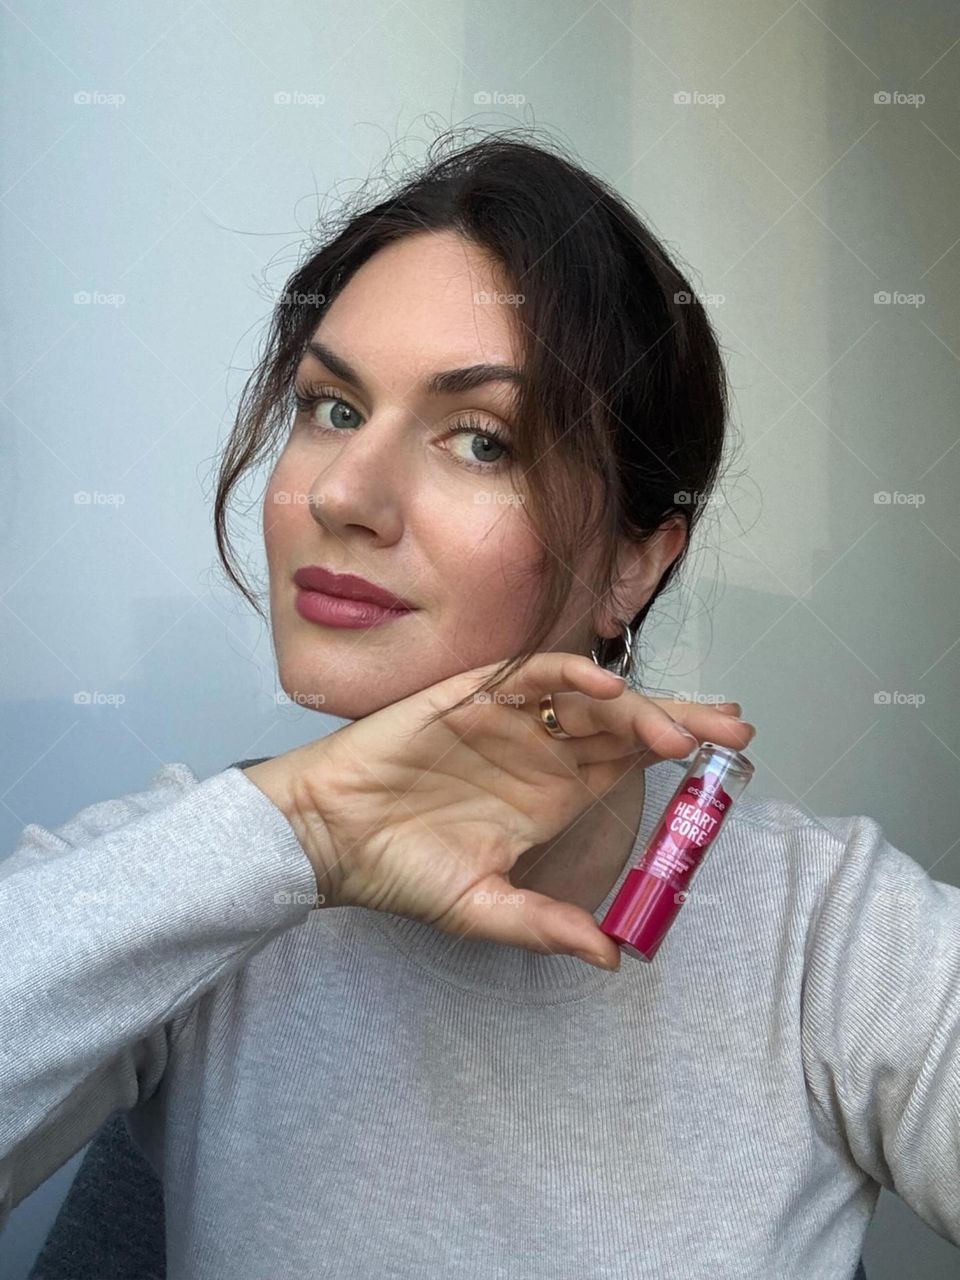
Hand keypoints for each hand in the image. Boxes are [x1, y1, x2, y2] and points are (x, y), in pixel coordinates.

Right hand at [243, 652, 753, 967]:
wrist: (329, 835)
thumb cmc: (401, 870)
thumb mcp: (482, 908)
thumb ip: (544, 926)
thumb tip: (610, 957)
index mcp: (550, 796)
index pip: (626, 766)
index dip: (674, 759)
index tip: (729, 763)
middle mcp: (540, 752)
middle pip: (623, 727)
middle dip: (680, 723)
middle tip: (733, 730)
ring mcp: (510, 721)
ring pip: (589, 701)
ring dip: (638, 708)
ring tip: (681, 728)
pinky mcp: (473, 697)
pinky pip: (531, 678)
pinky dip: (569, 679)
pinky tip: (604, 692)